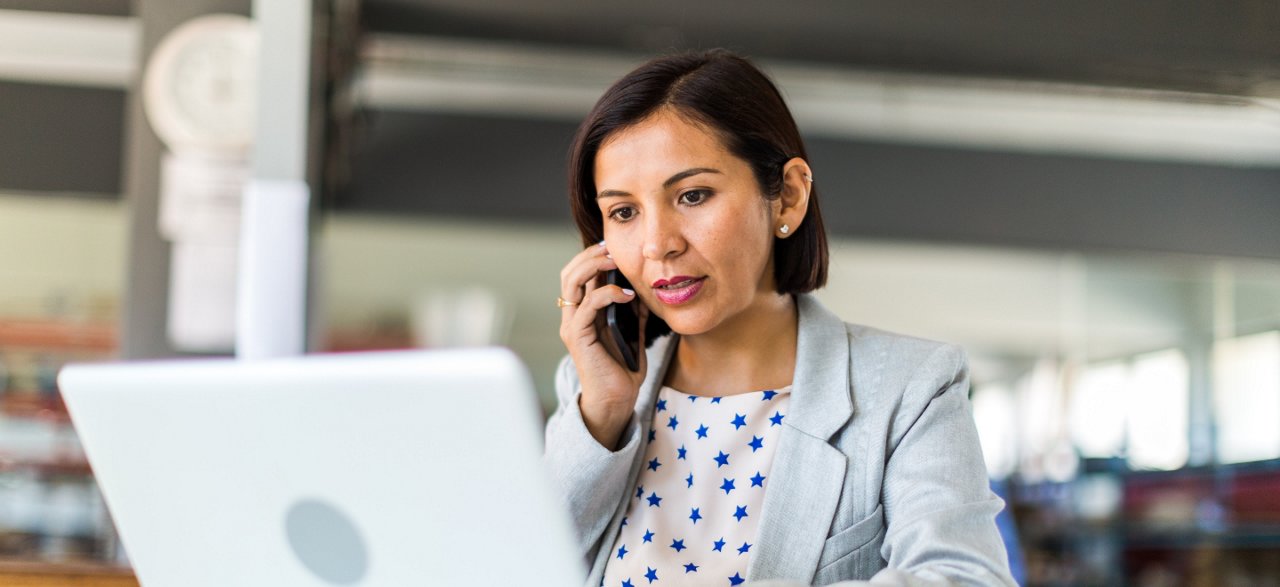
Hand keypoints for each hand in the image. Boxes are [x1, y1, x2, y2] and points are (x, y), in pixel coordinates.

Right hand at [558, 242, 649, 448]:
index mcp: (583, 313)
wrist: (617, 400)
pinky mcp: (578, 336)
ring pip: (572, 283)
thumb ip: (634, 313)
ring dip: (593, 266)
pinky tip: (627, 294)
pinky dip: (607, 293)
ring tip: (614, 260)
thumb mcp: (633, 334)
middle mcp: (573, 316)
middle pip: (569, 272)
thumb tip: (644, 290)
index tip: (613, 246)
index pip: (579, 275)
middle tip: (612, 248)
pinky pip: (588, 305)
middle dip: (590, 255)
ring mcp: (573, 325)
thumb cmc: (623, 370)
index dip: (592, 256)